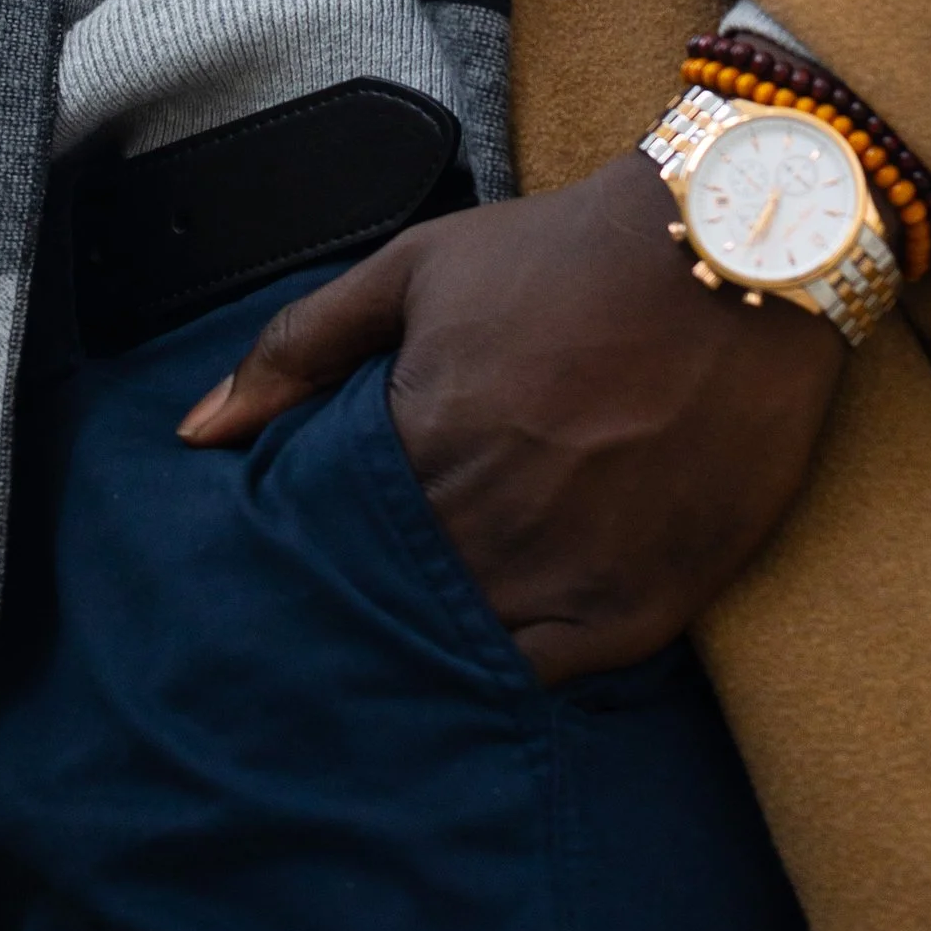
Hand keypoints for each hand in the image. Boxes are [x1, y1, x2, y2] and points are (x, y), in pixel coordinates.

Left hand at [178, 150, 855, 683]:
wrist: (730, 251)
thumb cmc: (566, 252)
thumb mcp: (417, 267)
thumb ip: (301, 345)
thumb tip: (199, 432)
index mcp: (420, 439)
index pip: (329, 539)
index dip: (313, 549)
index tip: (301, 553)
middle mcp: (489, 518)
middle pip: (393, 600)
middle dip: (365, 600)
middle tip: (341, 607)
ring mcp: (570, 570)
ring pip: (466, 647)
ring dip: (434, 640)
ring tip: (412, 630)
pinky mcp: (645, 603)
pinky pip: (555, 679)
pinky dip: (518, 672)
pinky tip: (495, 651)